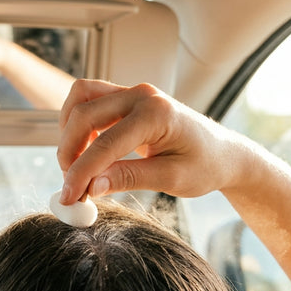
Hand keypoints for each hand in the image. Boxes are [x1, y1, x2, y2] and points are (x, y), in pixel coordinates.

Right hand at [57, 80, 240, 203]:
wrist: (222, 152)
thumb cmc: (205, 166)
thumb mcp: (171, 179)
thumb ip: (130, 178)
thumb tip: (92, 187)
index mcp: (157, 114)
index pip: (105, 144)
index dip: (80, 173)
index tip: (68, 198)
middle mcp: (142, 95)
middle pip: (84, 115)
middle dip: (69, 153)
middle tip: (72, 187)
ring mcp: (133, 92)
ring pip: (80, 99)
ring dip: (69, 133)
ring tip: (76, 167)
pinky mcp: (126, 97)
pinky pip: (89, 100)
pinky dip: (78, 123)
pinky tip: (86, 151)